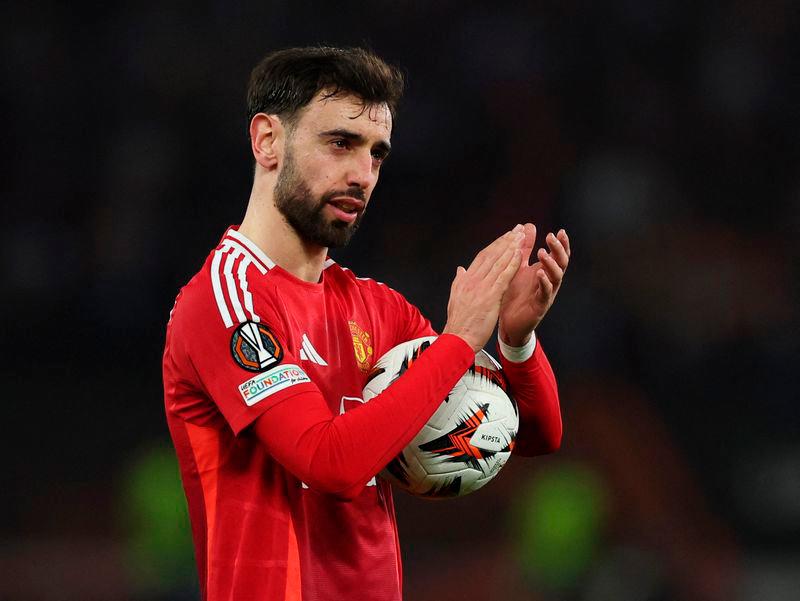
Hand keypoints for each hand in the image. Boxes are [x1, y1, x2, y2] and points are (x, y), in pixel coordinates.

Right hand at [443, 228, 523, 352]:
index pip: (482, 257)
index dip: (495, 245)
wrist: (458, 338)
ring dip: (511, 248)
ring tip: (521, 237)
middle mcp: (472, 280)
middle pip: (491, 255)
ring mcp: (481, 287)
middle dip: (505, 241)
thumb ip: (459, 281)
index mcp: (465, 280)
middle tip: (517, 230)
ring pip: (498, 262)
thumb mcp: (455, 298)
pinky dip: (511, 264)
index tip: (505, 236)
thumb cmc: (459, 323)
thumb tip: (461, 269)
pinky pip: (503, 276)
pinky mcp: (490, 296)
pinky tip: (520, 255)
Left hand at [498, 224, 570, 345]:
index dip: (561, 244)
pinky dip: (544, 283)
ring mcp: (547, 294)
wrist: (509, 322)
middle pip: (561, 263)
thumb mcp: (519, 266)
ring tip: (542, 253)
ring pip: (556, 277)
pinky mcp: (540, 306)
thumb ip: (525, 248)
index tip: (560, 231)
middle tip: (551, 237)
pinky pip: (546, 293)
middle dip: (558, 249)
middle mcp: (549, 281)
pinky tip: (540, 274)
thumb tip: (529, 225)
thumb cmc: (515, 293)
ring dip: (551, 264)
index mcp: (545, 271)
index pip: (558, 255)